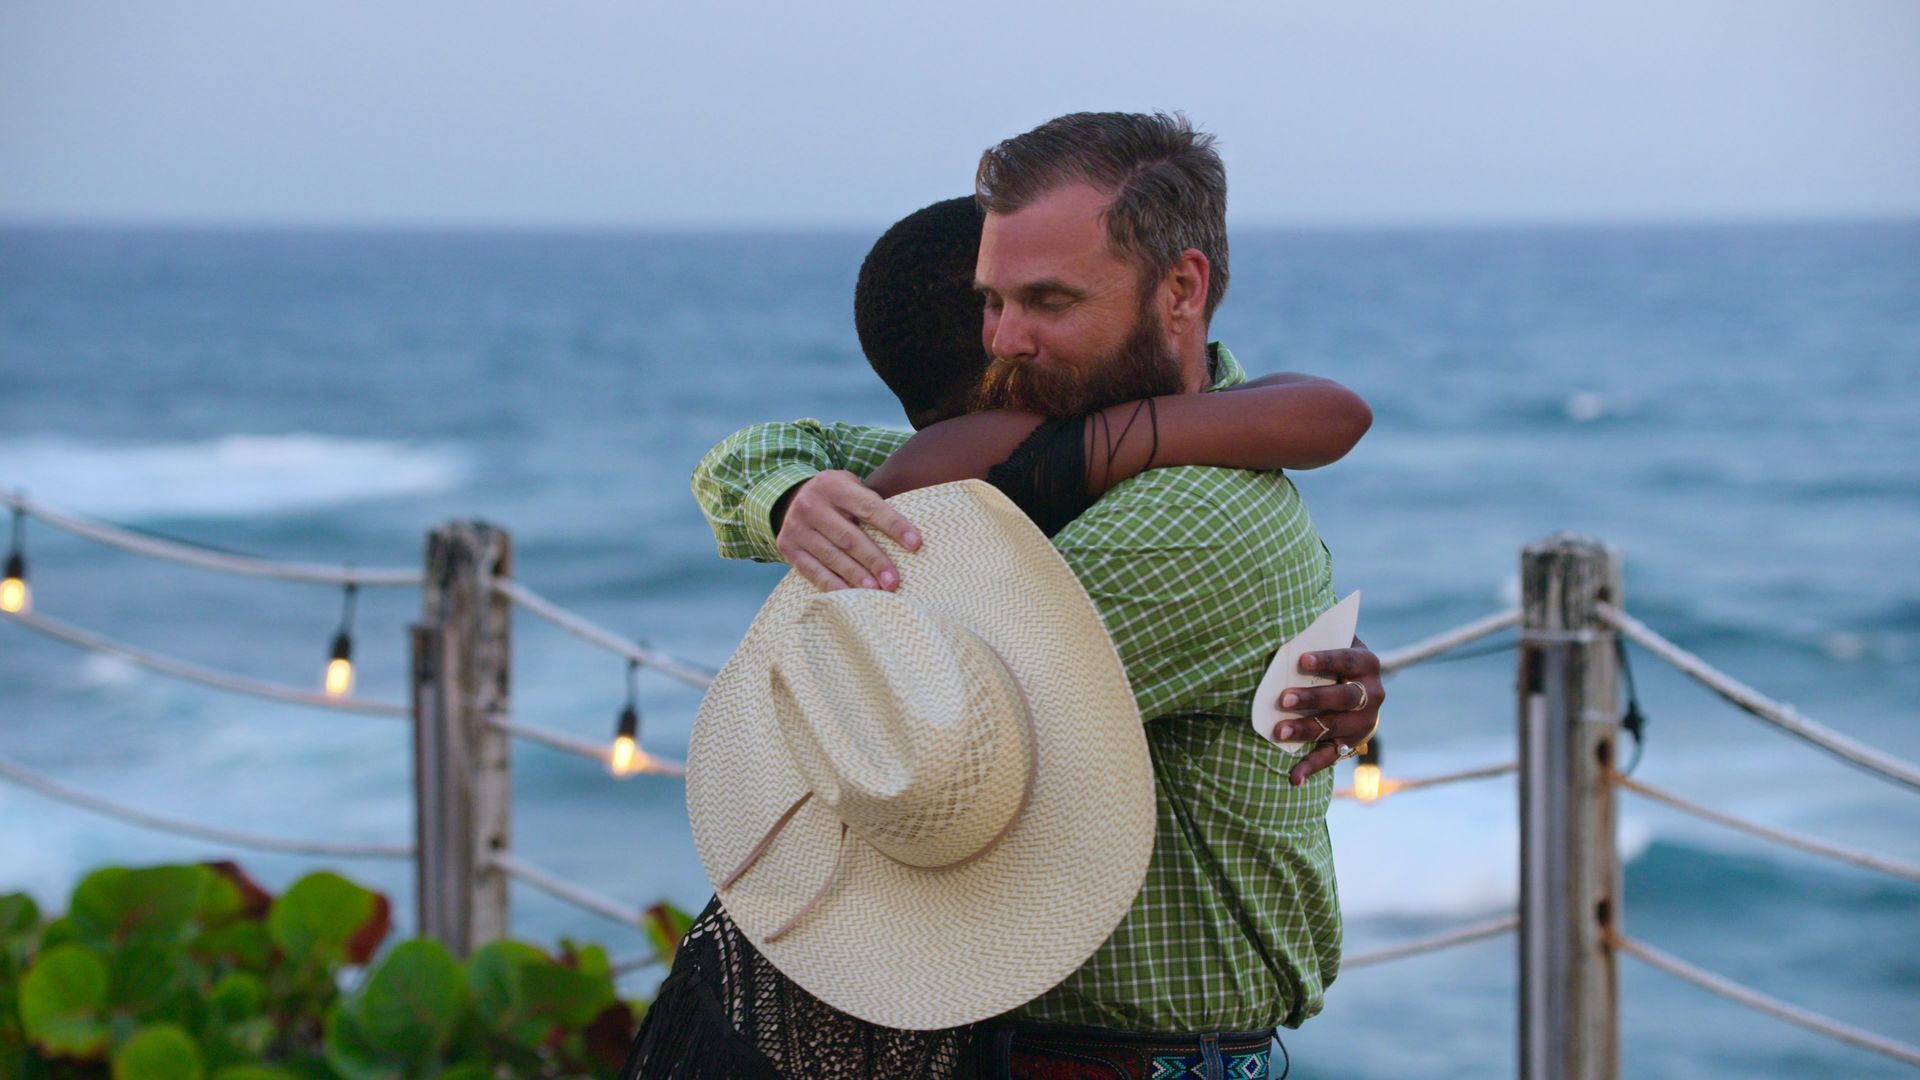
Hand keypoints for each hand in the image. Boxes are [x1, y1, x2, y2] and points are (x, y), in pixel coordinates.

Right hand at [773, 471, 921, 591]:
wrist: (792, 497)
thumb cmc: (838, 498)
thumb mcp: (852, 487)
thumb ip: (874, 504)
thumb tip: (911, 536)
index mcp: (834, 485)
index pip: (869, 507)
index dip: (894, 526)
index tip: (916, 544)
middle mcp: (812, 504)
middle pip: (849, 537)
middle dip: (874, 560)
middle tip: (894, 581)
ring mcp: (796, 527)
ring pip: (831, 556)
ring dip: (855, 576)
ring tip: (875, 590)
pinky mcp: (787, 547)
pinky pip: (812, 570)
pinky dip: (832, 584)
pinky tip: (850, 595)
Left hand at [1269, 639, 1384, 787]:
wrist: (1358, 688)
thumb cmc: (1333, 660)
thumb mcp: (1333, 645)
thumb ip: (1315, 639)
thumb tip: (1279, 632)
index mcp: (1367, 664)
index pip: (1348, 660)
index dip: (1327, 660)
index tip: (1302, 660)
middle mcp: (1372, 694)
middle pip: (1344, 697)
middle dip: (1313, 698)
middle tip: (1284, 699)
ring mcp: (1364, 722)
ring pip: (1336, 727)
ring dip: (1307, 730)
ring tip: (1280, 731)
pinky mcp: (1351, 744)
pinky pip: (1331, 757)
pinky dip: (1311, 768)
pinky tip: (1294, 778)